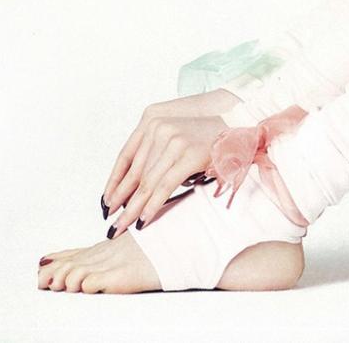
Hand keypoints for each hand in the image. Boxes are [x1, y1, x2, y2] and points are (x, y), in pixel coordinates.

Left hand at [103, 89, 242, 233]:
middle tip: (111, 222)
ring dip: (133, 209)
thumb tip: (139, 183)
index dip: (114, 182)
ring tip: (123, 227)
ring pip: (146, 183)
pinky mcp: (188, 155)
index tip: (106, 202)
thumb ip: (158, 150)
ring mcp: (174, 141)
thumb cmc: (211, 132)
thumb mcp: (179, 134)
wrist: (242, 122)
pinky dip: (152, 206)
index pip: (126, 156)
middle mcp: (159, 128)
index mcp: (152, 120)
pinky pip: (164, 186)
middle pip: (134, 173)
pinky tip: (144, 220)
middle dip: (120, 201)